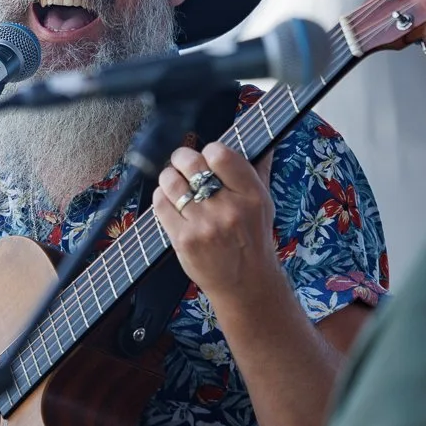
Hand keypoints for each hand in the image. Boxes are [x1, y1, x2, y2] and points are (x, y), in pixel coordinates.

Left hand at [151, 140, 281, 305]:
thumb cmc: (253, 241)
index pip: (219, 153)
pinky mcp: (184, 240)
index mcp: (251, 195)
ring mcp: (204, 225)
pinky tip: (170, 202)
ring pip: (171, 181)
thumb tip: (263, 141)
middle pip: (191, 163)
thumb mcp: (264, 204)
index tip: (207, 159)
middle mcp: (228, 208)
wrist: (245, 284)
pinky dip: (162, 198)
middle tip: (182, 163)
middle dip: (181, 158)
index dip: (209, 152)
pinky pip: (161, 205)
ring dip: (168, 177)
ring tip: (174, 183)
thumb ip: (259, 171)